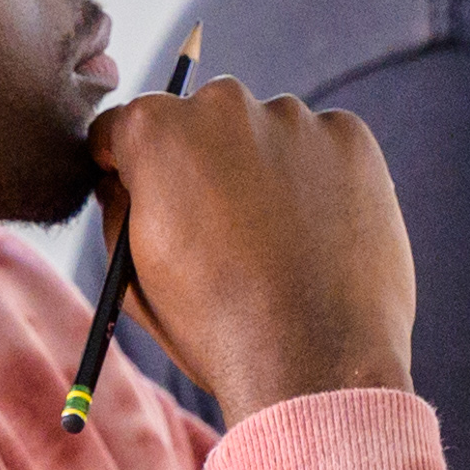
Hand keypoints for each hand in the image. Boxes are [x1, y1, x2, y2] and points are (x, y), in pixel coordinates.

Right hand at [91, 80, 415, 414]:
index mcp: (157, 131)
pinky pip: (323, 147)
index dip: (129, 168)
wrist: (314, 365)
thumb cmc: (215, 327)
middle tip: (221, 225)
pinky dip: (319, 179)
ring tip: (277, 241)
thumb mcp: (132, 274)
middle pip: (201, 121)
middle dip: (203, 161)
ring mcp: (294, 118)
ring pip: (266, 132)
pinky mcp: (351, 138)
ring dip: (264, 168)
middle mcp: (225, 105)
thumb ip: (118, 207)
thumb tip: (123, 178)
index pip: (125, 128)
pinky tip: (318, 234)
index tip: (148, 196)